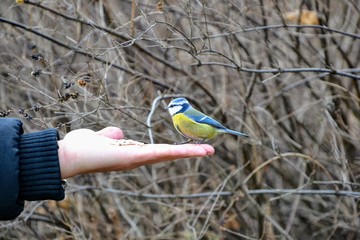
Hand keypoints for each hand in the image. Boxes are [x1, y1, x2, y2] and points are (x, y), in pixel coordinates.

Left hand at [58, 127, 214, 178]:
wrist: (68, 154)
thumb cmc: (82, 147)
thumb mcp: (101, 137)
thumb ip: (111, 134)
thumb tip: (117, 132)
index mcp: (131, 154)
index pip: (157, 151)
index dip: (174, 149)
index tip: (189, 148)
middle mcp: (137, 159)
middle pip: (167, 155)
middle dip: (188, 153)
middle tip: (208, 151)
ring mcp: (136, 159)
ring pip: (167, 154)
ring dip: (189, 152)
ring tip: (208, 150)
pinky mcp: (133, 157)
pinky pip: (159, 152)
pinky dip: (176, 151)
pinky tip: (191, 151)